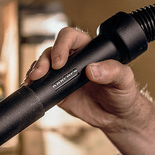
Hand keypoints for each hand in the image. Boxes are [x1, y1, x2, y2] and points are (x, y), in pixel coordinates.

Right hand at [23, 26, 141, 129]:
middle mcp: (74, 60)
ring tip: (33, 79)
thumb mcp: (124, 80)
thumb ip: (112, 71)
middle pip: (52, 50)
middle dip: (44, 59)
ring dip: (35, 70)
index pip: (71, 37)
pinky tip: (30, 87)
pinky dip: (34, 84)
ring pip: (44, 65)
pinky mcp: (58, 90)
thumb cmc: (123, 93)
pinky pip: (42, 84)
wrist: (117, 117)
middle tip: (42, 72)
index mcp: (89, 50)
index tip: (60, 62)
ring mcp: (64, 75)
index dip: (62, 45)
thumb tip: (92, 69)